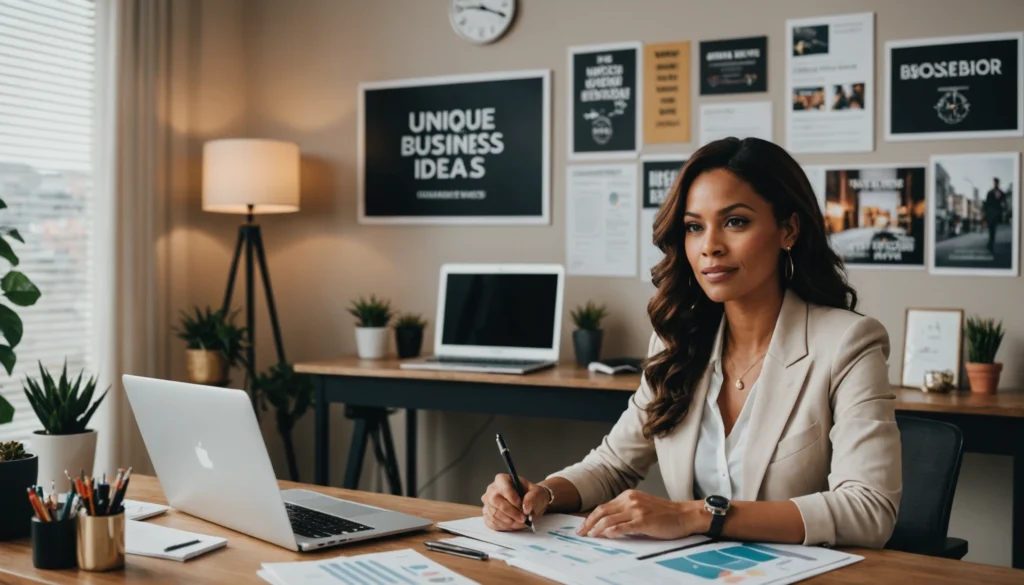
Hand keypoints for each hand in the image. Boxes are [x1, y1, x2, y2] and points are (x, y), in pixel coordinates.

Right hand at [481, 474, 549, 531]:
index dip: (511, 497)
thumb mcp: (537, 493)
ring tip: (522, 522)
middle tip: (523, 519)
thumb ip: (532, 498)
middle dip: (510, 512)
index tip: (521, 505)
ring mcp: (488, 502)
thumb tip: (525, 507)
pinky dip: (504, 526)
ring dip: (509, 521)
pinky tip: (514, 524)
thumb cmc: (532, 496)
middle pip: (495, 501)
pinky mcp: (487, 514)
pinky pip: (492, 523)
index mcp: (503, 479)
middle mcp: (492, 489)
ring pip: (494, 514)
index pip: (503, 488)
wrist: (530, 503)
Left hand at [577, 490, 706, 539]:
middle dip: (588, 523)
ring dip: (596, 529)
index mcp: (629, 496)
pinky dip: (611, 532)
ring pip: (609, 519)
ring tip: (591, 536)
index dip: (591, 517)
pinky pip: (622, 526)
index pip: (604, 506)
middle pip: (602, 511)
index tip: (583, 526)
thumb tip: (608, 523)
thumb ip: (626, 511)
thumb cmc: (666, 514)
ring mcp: (636, 510)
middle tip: (581, 532)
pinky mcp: (643, 520)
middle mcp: (630, 500)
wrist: (685, 515)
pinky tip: (606, 536)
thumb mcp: (642, 506)